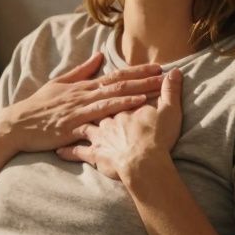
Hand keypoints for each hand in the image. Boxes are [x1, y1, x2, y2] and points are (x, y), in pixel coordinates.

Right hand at [0, 51, 165, 153]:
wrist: (16, 126)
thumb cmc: (37, 107)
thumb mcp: (57, 84)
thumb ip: (80, 71)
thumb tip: (98, 56)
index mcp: (82, 86)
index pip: (115, 75)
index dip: (137, 70)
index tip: (157, 66)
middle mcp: (84, 94)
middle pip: (120, 84)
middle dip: (145, 79)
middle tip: (168, 74)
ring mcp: (80, 109)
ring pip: (114, 97)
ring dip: (138, 91)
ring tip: (158, 88)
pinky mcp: (75, 124)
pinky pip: (102, 115)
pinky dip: (119, 109)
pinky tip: (135, 107)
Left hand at [56, 67, 183, 179]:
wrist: (143, 163)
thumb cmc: (157, 137)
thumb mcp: (169, 111)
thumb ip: (171, 91)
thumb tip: (176, 72)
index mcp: (122, 106)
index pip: (117, 92)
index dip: (116, 88)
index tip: (112, 85)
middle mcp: (106, 118)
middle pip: (96, 107)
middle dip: (90, 104)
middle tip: (80, 102)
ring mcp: (97, 135)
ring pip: (81, 126)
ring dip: (73, 125)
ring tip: (64, 122)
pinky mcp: (94, 154)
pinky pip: (77, 152)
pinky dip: (67, 152)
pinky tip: (59, 151)